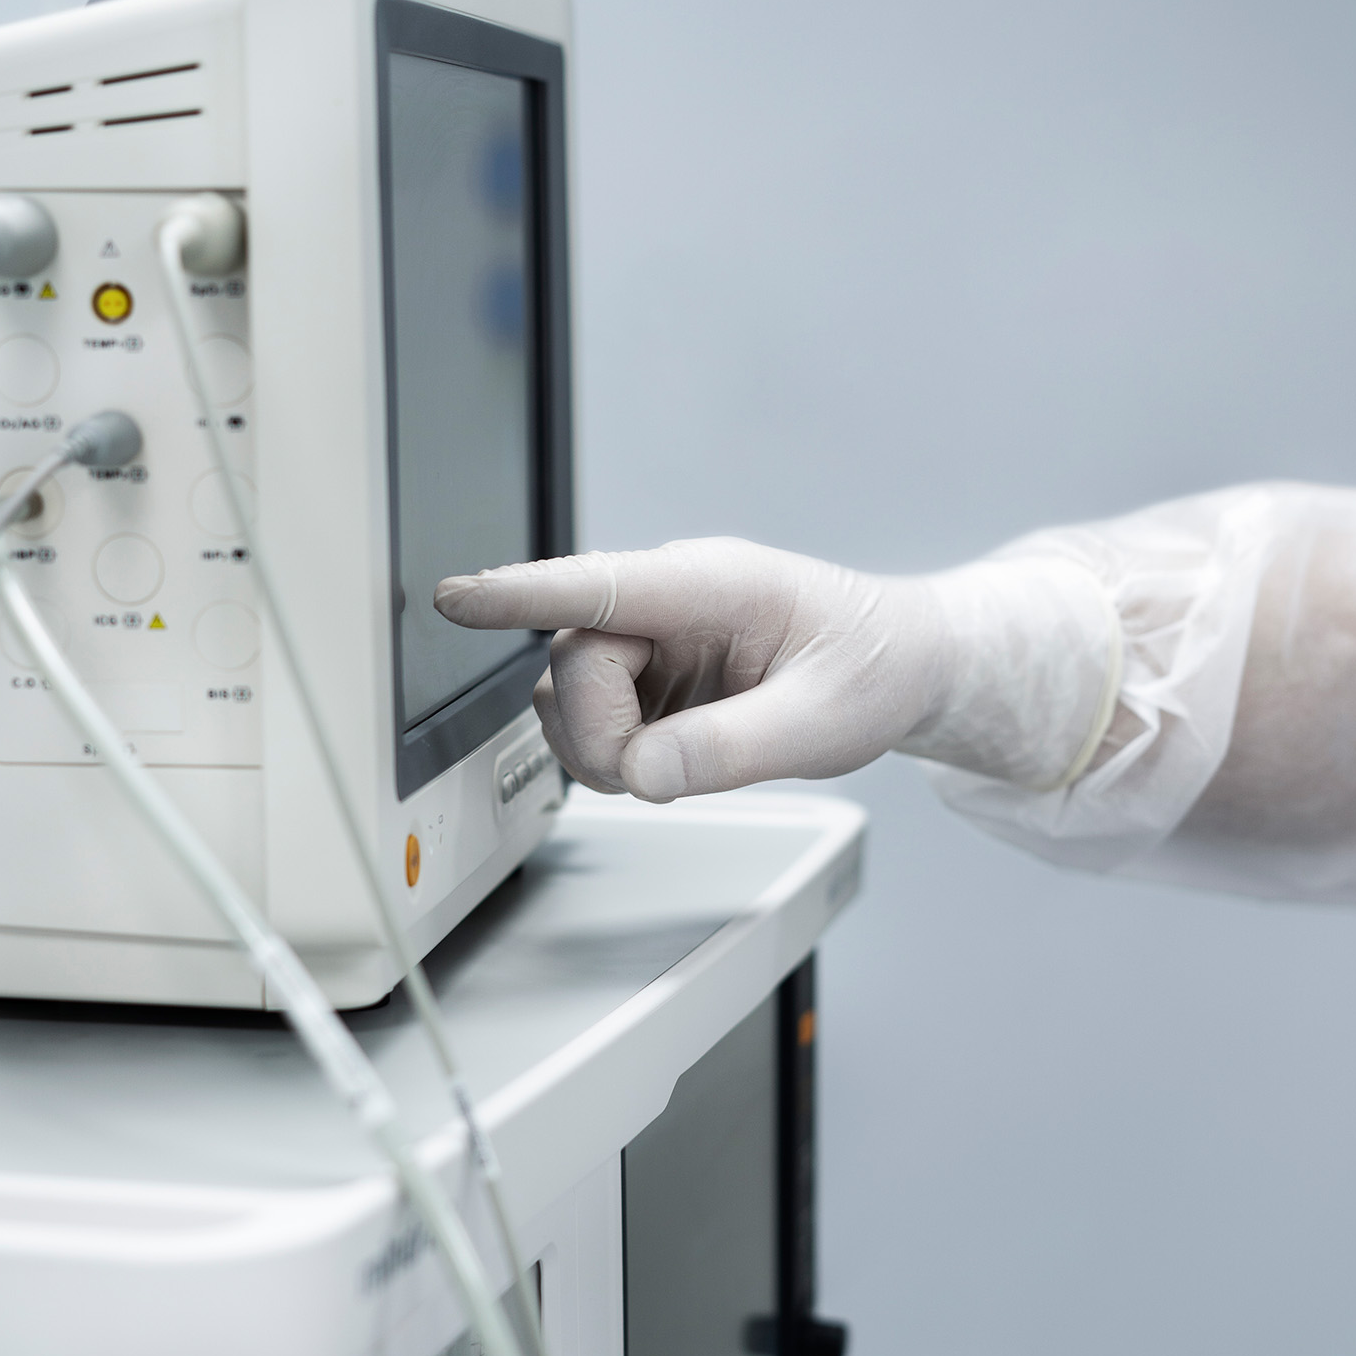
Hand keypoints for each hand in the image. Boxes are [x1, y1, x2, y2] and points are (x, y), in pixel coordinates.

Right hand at [435, 539, 948, 800]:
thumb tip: (643, 772)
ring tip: (685, 759)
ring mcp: (651, 640)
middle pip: (573, 663)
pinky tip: (675, 755)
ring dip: (605, 749)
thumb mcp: (826, 721)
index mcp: (714, 583)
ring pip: (567, 697)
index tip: (455, 598)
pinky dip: (617, 758)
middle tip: (671, 769)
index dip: (520, 593)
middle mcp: (668, 602)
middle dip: (604, 733)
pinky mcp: (646, 679)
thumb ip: (734, 748)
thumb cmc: (875, 668)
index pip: (600, 586)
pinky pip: (589, 723)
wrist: (899, 667)